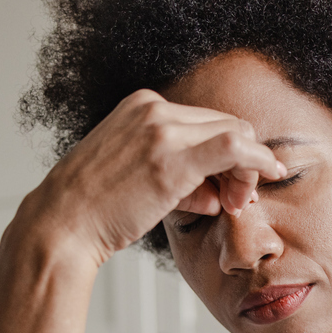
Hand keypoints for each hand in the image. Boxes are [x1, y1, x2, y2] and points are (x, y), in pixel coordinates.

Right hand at [21, 88, 285, 266]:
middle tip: (238, 199)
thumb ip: (180, 178)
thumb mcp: (138, 180)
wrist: (62, 225)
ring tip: (233, 203)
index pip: (206, 122)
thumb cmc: (95, 211)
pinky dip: (258, 160)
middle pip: (226, 124)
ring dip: (247, 170)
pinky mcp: (171, 157)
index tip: (229, 187)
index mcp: (142, 107)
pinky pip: (234, 146)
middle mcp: (153, 109)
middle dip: (243, 162)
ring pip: (236, 133)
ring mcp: (161, 129)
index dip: (228, 155)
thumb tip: (217, 192)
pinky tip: (269, 174)